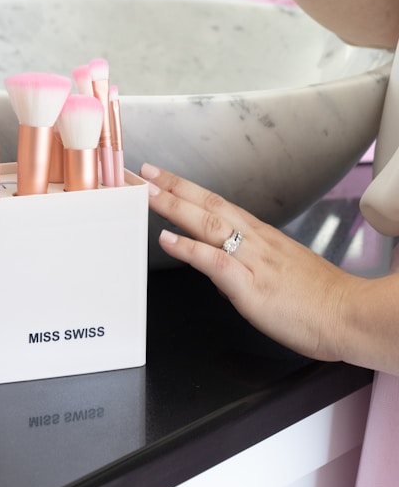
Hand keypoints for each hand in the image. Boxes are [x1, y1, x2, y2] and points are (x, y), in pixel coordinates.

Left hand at [140, 163, 358, 363]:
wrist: (348, 314)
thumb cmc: (318, 297)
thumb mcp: (278, 268)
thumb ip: (246, 260)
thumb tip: (218, 261)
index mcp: (258, 234)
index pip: (213, 202)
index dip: (182, 187)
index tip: (156, 175)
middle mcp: (253, 239)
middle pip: (205, 204)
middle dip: (169, 186)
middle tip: (138, 171)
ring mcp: (251, 260)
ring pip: (206, 224)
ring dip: (172, 206)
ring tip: (143, 192)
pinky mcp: (251, 286)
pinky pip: (216, 262)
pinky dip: (189, 249)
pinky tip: (168, 240)